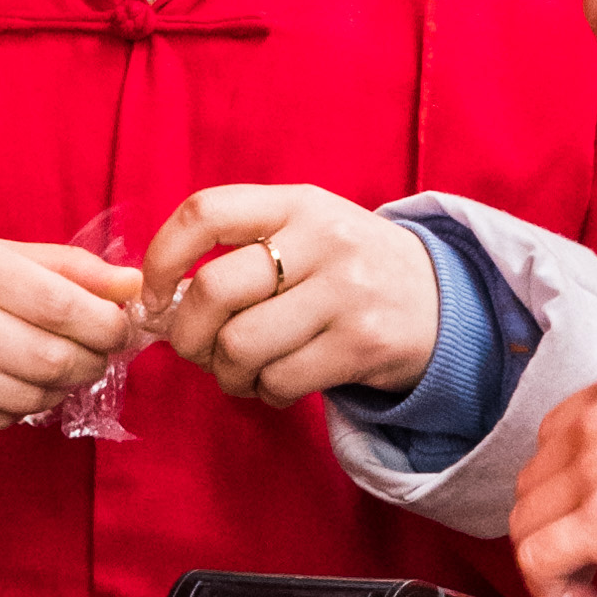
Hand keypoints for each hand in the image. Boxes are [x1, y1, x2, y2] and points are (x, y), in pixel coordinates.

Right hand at [0, 223, 138, 435]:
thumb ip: (59, 266)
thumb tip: (131, 284)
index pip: (56, 302)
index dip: (103, 324)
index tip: (120, 329)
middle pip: (46, 357)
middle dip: (89, 363)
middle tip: (95, 357)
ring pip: (23, 396)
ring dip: (57, 390)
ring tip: (56, 372)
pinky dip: (18, 409)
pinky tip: (13, 387)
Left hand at [139, 178, 445, 407]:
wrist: (444, 302)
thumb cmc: (348, 270)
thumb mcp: (306, 231)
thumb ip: (241, 250)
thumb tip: (159, 304)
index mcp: (296, 203)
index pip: (206, 212)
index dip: (161, 257)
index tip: (152, 296)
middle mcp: (322, 239)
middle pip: (213, 290)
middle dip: (187, 335)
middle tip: (196, 350)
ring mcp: (346, 292)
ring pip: (241, 345)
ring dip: (226, 373)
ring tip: (240, 372)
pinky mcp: (363, 343)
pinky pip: (279, 380)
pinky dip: (265, 393)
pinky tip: (277, 383)